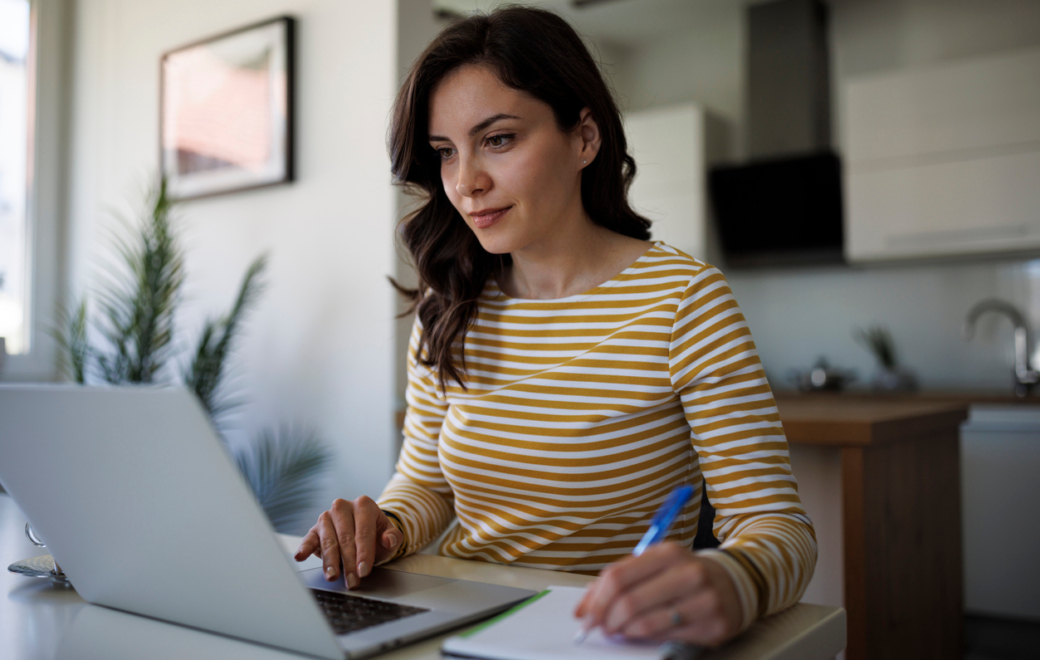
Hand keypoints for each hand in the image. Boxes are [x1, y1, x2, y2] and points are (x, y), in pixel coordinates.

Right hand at [294, 496, 403, 588]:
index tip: (364, 571)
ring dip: (330, 561)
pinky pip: (309, 538)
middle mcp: (343, 507)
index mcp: (364, 504)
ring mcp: (327, 516)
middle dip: (349, 562)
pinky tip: (300, 556)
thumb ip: (394, 537)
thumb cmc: (376, 534)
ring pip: (328, 541)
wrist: (362, 532)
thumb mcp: (389, 535)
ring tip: (333, 576)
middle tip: (353, 581)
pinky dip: (305, 548)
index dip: (364, 553)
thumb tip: (389, 539)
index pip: (364, 532)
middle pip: (346, 538)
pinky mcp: (315, 529)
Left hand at [573, 542, 741, 646]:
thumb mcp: (654, 566)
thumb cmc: (682, 575)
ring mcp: (703, 599)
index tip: (584, 615)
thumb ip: (618, 580)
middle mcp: (688, 572)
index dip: (596, 600)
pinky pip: (665, 636)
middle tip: (600, 627)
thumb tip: (583, 608)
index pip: (618, 576)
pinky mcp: (712, 624)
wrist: (732, 584)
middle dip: (606, 619)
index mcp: (667, 552)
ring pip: (645, 623)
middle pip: (629, 602)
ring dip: (624, 630)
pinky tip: (641, 632)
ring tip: (619, 629)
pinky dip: (644, 637)